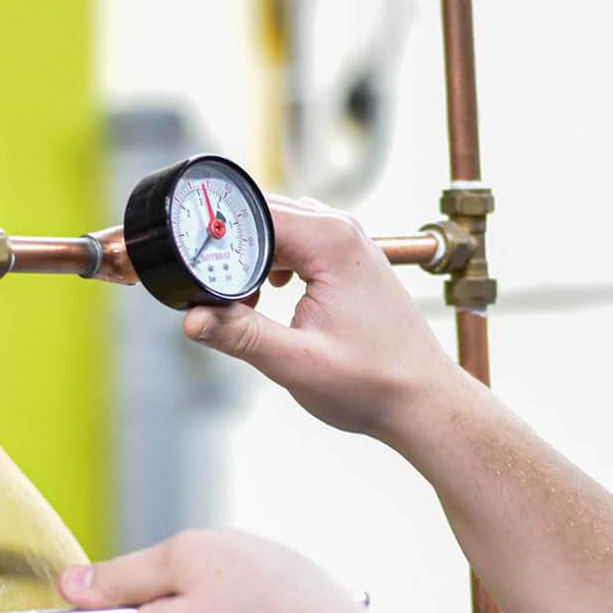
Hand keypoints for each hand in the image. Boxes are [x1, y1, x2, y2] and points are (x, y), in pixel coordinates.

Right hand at [182, 197, 466, 442]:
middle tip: (212, 292)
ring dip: (251, 257)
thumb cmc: (373, 383)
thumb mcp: (296, 363)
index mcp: (330, 241)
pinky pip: (296, 242)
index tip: (193, 272)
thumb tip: (191, 319)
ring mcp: (348, 240)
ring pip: (278, 227)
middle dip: (229, 248)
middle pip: (262, 213)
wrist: (422, 399)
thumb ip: (241, 335)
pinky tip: (268, 297)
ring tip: (244, 303)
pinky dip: (272, 263)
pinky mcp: (348, 258)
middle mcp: (341, 228)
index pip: (253, 214)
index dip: (215, 239)